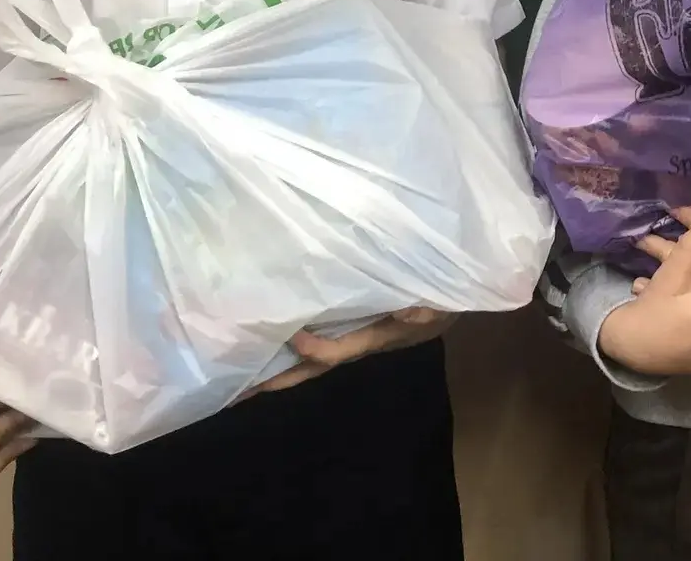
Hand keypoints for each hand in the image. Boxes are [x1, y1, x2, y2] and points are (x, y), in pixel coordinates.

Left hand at [248, 307, 453, 396]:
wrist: (452, 302)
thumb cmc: (444, 300)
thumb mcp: (442, 301)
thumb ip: (428, 307)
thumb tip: (409, 310)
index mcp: (376, 338)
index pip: (339, 352)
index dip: (316, 349)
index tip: (294, 336)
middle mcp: (359, 343)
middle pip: (314, 368)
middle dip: (281, 378)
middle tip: (239, 390)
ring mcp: (355, 337)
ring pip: (314, 357)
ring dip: (283, 365)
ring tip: (245, 371)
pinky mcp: (355, 327)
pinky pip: (321, 338)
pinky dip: (296, 344)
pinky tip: (276, 340)